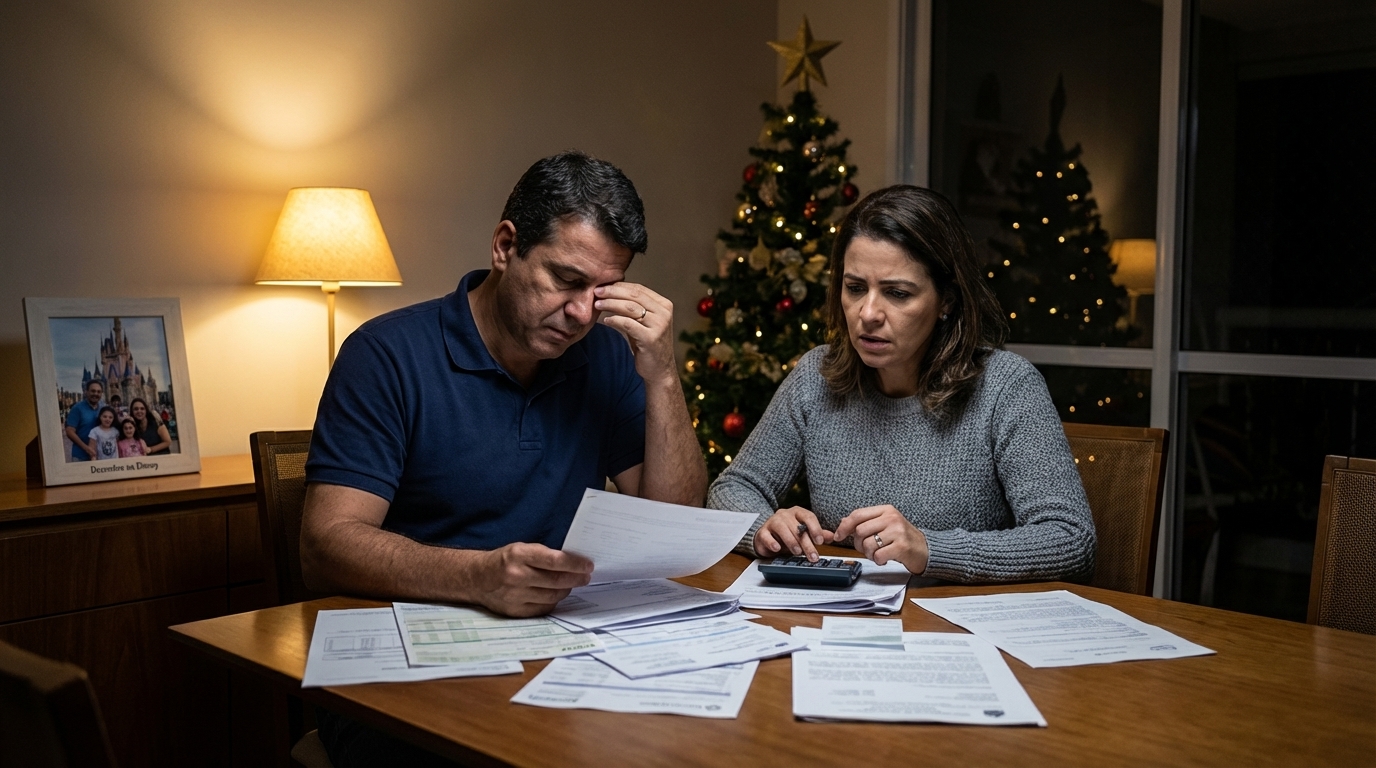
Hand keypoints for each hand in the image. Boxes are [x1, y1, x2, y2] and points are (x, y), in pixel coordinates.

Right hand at [471, 543, 592, 616]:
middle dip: (576, 578)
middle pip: (556, 580)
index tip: (588, 565)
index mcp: (518, 555)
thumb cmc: (503, 561)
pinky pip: (543, 608)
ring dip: (566, 590)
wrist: (476, 578)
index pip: (554, 561)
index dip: (574, 564)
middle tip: (586, 576)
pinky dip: (554, 601)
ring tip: (572, 584)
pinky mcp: (515, 611)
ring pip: (552, 596)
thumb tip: (572, 562)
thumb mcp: (520, 549)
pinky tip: (557, 594)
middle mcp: (516, 576)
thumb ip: (543, 555)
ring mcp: (515, 596)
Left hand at [594, 282, 675, 385]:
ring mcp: (659, 325)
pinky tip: (606, 321)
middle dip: (612, 291)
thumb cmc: (648, 345)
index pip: (638, 288)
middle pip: (634, 295)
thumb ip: (634, 307)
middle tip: (596, 292)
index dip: (619, 286)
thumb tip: (611, 291)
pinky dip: (614, 320)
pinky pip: (628, 324)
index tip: (602, 286)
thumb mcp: (643, 322)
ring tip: (597, 305)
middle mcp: (664, 312)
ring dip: (611, 304)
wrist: (659, 370)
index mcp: (663, 305)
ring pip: (630, 307)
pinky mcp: (651, 338)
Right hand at [753, 506, 834, 561]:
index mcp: (797, 512)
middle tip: (813, 556)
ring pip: (782, 529)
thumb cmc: (788, 534)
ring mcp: (772, 522)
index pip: (808, 516)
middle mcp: (784, 514)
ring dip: (791, 541)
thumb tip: (832, 537)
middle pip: (797, 527)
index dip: (815, 528)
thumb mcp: (804, 533)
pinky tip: (777, 549)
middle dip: (806, 543)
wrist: (767, 536)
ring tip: (797, 553)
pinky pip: (766, 536)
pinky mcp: (762, 532)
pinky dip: (772, 542)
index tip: (820, 541)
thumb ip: (817, 534)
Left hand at [833, 504, 928, 572]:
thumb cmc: (902, 538)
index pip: (858, 514)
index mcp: (886, 510)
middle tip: (867, 549)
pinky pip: (878, 555)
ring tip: (878, 554)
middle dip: (859, 544)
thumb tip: (843, 522)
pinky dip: (878, 561)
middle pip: (860, 531)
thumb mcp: (885, 525)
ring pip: (868, 544)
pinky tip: (885, 559)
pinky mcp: (901, 547)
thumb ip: (865, 522)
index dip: (844, 526)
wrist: (925, 550)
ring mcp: (898, 532)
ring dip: (869, 554)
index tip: (839, 536)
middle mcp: (892, 518)